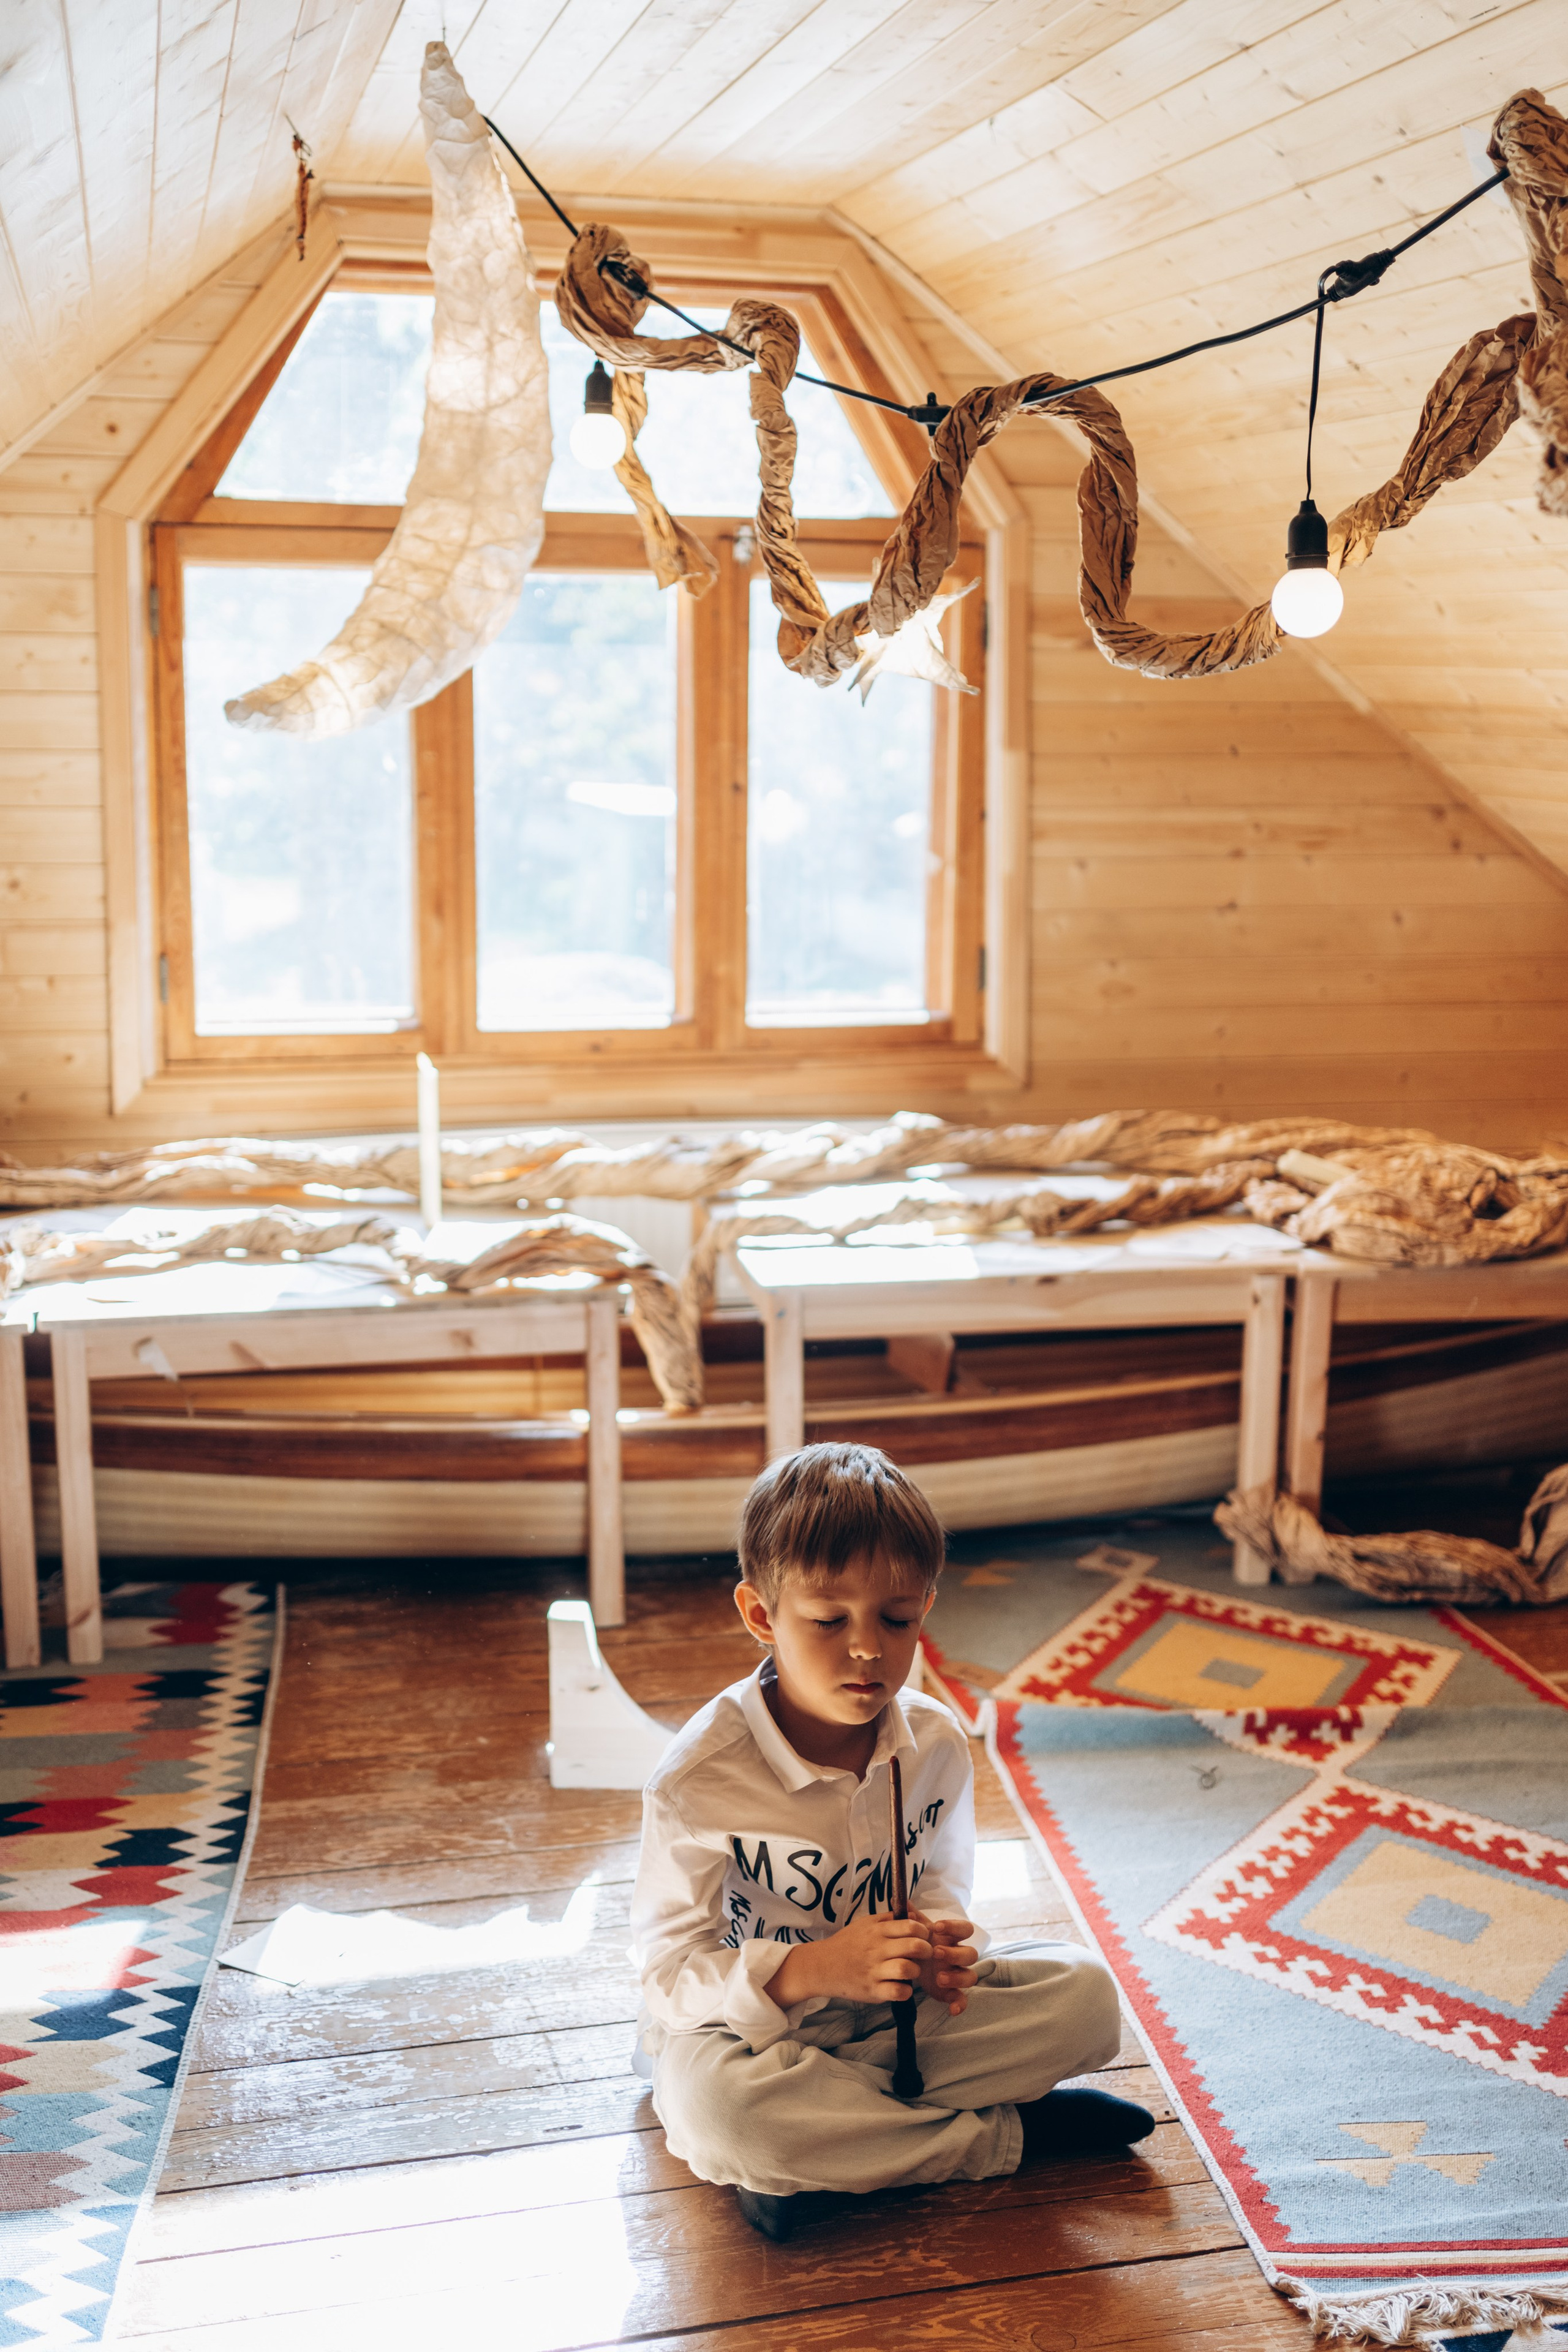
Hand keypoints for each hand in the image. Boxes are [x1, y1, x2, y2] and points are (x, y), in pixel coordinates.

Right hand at [768, 1913, 932, 2010]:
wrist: (822, 1966)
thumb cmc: (847, 1943)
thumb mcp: (865, 1923)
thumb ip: (888, 1918)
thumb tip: (912, 1911)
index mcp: (877, 1931)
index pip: (911, 1925)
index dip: (923, 1931)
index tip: (922, 1937)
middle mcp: (877, 1949)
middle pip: (914, 1946)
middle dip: (926, 1950)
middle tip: (923, 1954)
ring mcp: (875, 1971)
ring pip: (907, 1969)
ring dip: (915, 1971)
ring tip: (911, 1971)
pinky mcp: (873, 1991)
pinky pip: (898, 1992)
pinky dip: (905, 1991)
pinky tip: (902, 1986)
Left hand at [912, 1911, 979, 2015]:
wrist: (910, 1961)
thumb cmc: (917, 1942)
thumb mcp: (914, 1930)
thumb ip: (912, 1917)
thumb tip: (905, 1903)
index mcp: (951, 1938)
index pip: (965, 1929)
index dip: (955, 1927)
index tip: (938, 1927)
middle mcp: (958, 1956)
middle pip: (971, 1954)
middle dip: (955, 1953)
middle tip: (936, 1952)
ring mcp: (957, 1974)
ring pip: (970, 1976)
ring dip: (957, 1978)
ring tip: (938, 1977)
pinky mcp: (951, 1991)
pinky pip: (962, 1999)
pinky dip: (960, 2004)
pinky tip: (952, 2009)